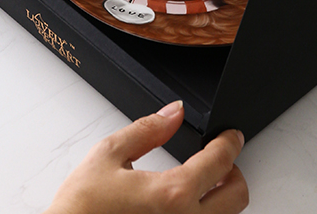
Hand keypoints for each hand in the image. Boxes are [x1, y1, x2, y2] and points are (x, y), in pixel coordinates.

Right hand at [43, 101, 247, 213]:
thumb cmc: (79, 212)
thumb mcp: (107, 156)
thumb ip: (147, 130)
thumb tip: (174, 112)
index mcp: (172, 195)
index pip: (221, 161)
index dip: (230, 141)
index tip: (231, 135)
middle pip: (237, 197)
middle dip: (233, 172)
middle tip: (219, 160)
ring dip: (220, 198)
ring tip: (201, 184)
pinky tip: (183, 206)